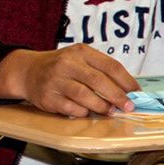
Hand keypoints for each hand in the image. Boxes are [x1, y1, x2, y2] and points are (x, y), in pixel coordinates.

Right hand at [0, 46, 137, 117]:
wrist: (27, 71)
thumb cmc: (61, 67)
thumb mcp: (79, 59)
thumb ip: (101, 71)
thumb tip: (128, 91)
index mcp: (80, 52)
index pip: (110, 66)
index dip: (127, 82)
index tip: (136, 93)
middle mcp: (67, 63)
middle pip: (99, 81)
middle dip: (117, 96)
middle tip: (127, 107)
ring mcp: (56, 80)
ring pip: (85, 96)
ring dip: (102, 106)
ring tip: (108, 111)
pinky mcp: (48, 97)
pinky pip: (72, 108)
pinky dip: (83, 112)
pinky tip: (86, 111)